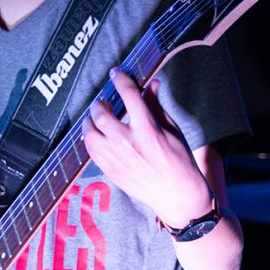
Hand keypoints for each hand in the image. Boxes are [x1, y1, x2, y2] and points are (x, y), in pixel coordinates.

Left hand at [82, 68, 212, 226]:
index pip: (128, 95)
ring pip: (90, 134)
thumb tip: (151, 85)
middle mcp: (128, 143)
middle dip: (100, 102)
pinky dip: (90, 140)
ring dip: (89, 122)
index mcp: (147, 129)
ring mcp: (117, 159)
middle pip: (101, 114)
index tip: (116, 73)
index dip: (120, 80)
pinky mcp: (111, 171)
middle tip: (103, 101)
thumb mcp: (172, 130)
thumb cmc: (179, 161)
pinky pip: (91, 152)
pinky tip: (95, 136)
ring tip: (95, 117)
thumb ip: (156, 106)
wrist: (177, 195)